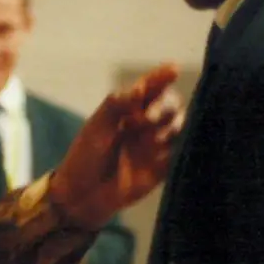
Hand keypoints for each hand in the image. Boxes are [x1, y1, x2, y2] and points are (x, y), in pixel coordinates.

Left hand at [49, 64, 183, 228]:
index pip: (151, 86)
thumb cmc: (85, 156)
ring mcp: (157, 144)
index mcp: (130, 108)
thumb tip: (140, 88)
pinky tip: (167, 147)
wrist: (83, 194)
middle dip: (163, 106)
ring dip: (168, 126)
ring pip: (179, 125)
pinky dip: (179, 146)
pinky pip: (181, 151)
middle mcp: (148, 122)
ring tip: (147, 139)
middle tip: (145, 118)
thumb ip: (117, 105)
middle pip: (170, 104)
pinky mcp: (164, 166)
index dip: (163, 76)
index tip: (172, 69)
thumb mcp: (97, 126)